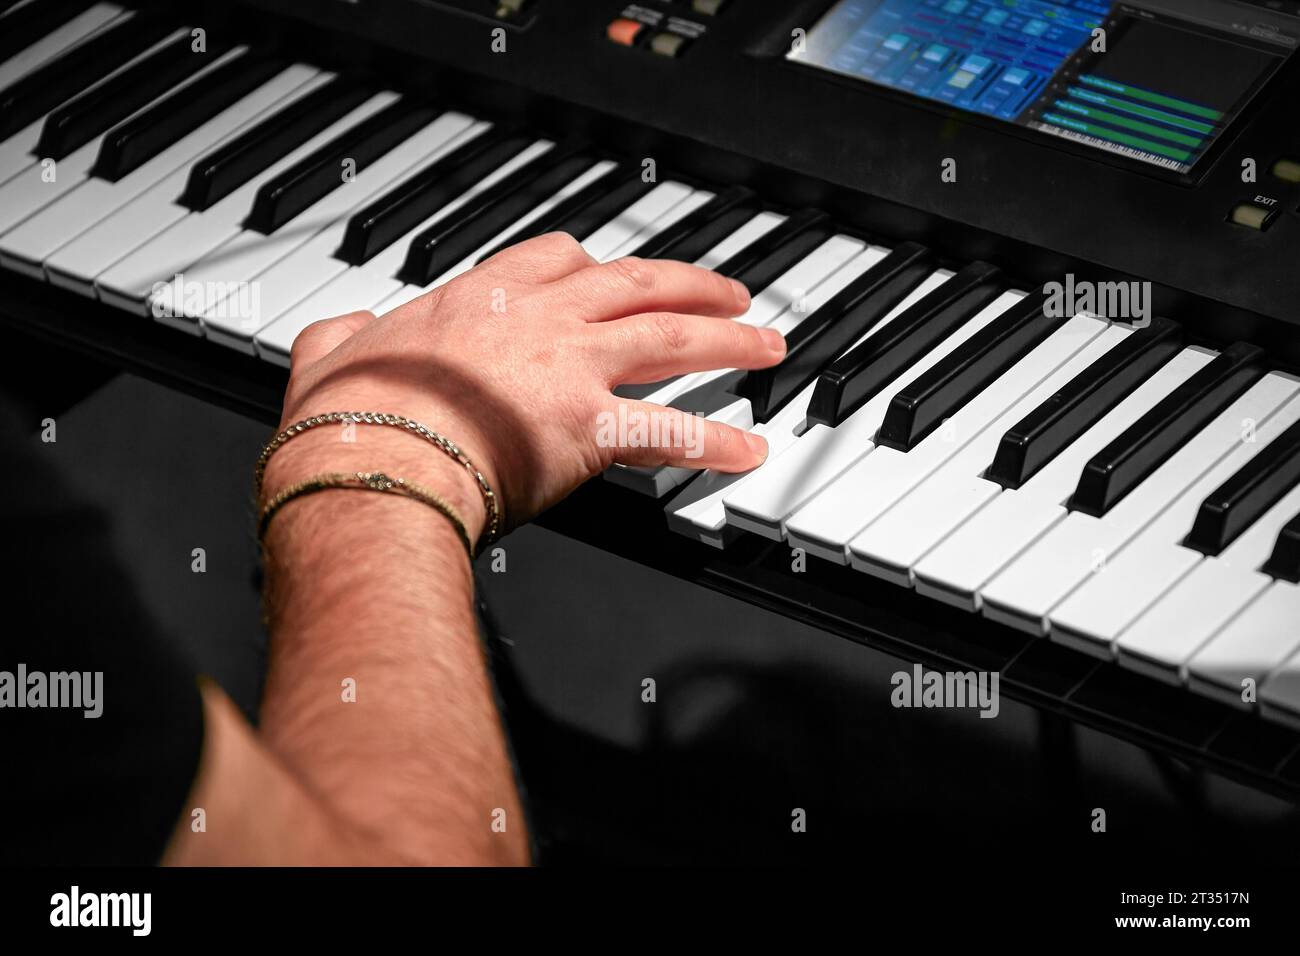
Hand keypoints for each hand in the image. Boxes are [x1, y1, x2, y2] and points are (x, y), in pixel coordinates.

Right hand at [269, 232, 786, 536]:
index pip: (557, 259)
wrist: (367, 461)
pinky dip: (715, 442)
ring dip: (726, 340)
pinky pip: (670, 432)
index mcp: (479, 299)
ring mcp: (570, 368)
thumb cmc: (346, 421)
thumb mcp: (328, 356)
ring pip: (669, 338)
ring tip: (766, 344)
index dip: (599, 267)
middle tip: (729, 294)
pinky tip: (748, 451)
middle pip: (635, 284)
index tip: (621, 275)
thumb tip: (339, 334)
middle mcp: (537, 320)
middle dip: (690, 285)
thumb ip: (341, 337)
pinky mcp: (591, 427)